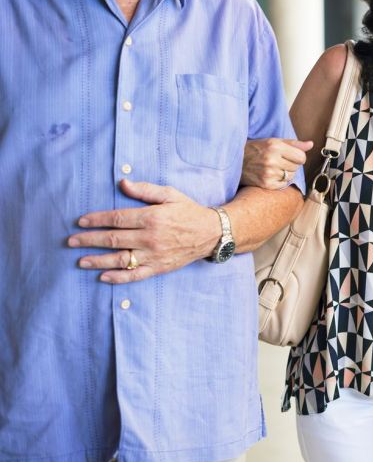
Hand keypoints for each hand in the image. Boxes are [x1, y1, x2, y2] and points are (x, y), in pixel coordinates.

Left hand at [68, 179, 219, 283]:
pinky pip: (136, 275)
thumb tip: (122, 183)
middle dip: (89, 240)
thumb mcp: (170, 194)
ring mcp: (154, 255)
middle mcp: (150, 237)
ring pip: (120, 259)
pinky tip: (103, 277)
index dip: (96, 220)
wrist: (211, 233)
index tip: (80, 221)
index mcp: (151, 217)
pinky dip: (118, 278)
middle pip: (113, 239)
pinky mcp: (159, 267)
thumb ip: (145, 190)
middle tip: (71, 241)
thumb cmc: (188, 211)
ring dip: (98, 260)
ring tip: (81, 261)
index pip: (116, 218)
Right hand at [242, 138, 312, 189]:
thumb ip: (293, 143)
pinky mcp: (266, 184)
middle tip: (279, 162)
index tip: (291, 156)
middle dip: (291, 165)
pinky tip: (270, 175)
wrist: (235, 160)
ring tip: (274, 168)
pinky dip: (279, 181)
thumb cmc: (254, 149)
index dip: (298, 157)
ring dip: (286, 173)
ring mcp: (269, 173)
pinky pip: (283, 185)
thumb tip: (310, 144)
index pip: (301, 157)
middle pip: (297, 167)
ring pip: (291, 176)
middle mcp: (272, 160)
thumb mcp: (272, 141)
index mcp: (275, 146)